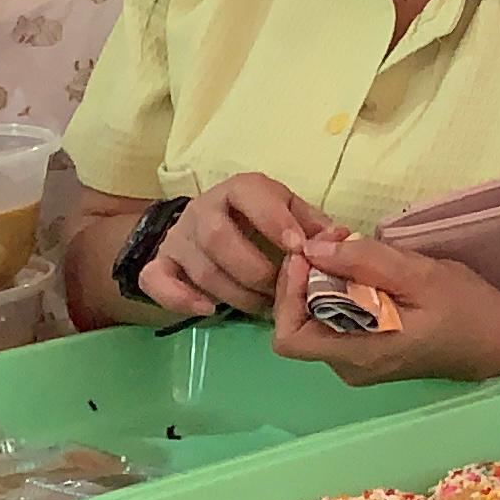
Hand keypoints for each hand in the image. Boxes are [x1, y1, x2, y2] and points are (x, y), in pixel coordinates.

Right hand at [136, 172, 328, 319]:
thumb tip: (341, 237)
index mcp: (239, 190)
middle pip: (219, 237)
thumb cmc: (259, 220)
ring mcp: (178, 238)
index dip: (275, 222)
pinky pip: (158, 282)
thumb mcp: (288, 211)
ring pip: (200, 268)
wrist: (203, 226)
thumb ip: (313, 224)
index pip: (251, 195)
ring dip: (235, 293)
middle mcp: (203, 209)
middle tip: (278, 290)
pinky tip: (209, 310)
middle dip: (254, 269)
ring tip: (261, 306)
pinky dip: (181, 299)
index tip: (299, 249)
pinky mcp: (160, 264)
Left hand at [273, 232, 499, 383]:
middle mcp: (349, 368)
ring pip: (316, 322)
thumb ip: (365, 262)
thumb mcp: (420, 276)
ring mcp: (359, 364)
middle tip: (334, 237)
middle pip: (298, 325)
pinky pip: (336, 323)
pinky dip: (338, 292)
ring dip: (322, 281)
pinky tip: (362, 269)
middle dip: (306, 277)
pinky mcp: (369, 354)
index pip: (288, 337)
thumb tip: (313, 250)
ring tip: (350, 245)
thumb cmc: (467, 308)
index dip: (288, 294)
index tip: (310, 255)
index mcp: (358, 356)